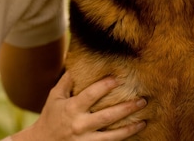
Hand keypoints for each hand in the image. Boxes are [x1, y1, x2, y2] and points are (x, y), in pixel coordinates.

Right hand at [12, 71, 146, 140]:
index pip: (91, 95)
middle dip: (126, 109)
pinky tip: (133, 134)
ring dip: (129, 129)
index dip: (104, 86)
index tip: (118, 78)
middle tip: (142, 100)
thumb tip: (75, 60)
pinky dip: (122, 140)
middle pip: (107, 117)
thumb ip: (67, 81)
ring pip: (112, 136)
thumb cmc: (50, 117)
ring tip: (143, 121)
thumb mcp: (55, 97)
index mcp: (72, 109)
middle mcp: (80, 125)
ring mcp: (86, 140)